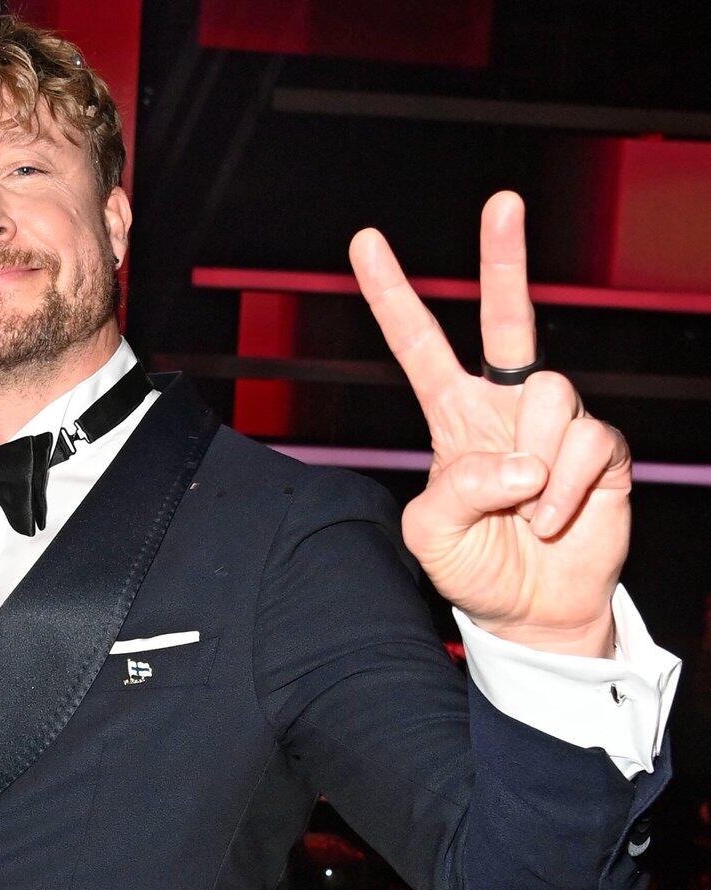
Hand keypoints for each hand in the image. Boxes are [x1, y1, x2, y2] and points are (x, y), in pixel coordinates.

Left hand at [348, 192, 628, 656]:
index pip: (417, 344)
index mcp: (451, 414)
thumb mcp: (431, 534)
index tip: (365, 242)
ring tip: (524, 513)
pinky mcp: (600, 450)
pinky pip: (585, 443)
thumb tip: (519, 461)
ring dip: (532, 463)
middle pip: (509, 319)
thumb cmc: (472, 565)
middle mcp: (504, 405)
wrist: (530, 611)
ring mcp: (555, 422)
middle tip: (503, 202)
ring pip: (549, 395)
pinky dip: (563, 490)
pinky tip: (551, 521)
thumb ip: (455, 491)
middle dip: (505, 257)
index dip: (391, 294)